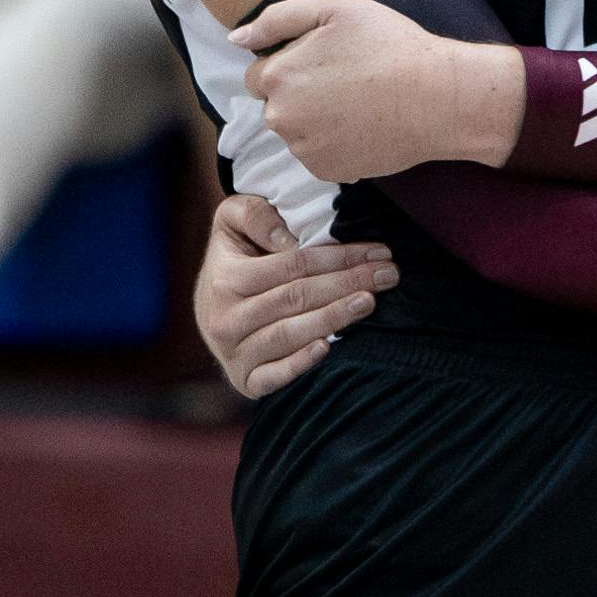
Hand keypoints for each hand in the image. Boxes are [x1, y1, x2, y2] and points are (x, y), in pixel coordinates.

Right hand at [191, 191, 394, 396]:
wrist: (207, 313)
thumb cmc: (232, 261)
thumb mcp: (230, 224)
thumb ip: (253, 215)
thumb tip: (288, 239)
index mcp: (226, 279)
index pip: (293, 266)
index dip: (339, 258)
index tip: (378, 252)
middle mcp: (226, 318)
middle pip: (297, 298)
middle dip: (347, 284)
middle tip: (389, 275)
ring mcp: (234, 353)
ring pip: (290, 334)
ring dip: (335, 318)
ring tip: (370, 302)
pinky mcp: (245, 381)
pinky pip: (273, 376)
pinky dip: (300, 364)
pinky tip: (328, 348)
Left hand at [234, 0, 524, 180]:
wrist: (437, 98)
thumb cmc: (389, 45)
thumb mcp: (335, 9)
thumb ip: (277, 19)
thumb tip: (236, 39)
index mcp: (276, 76)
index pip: (258, 75)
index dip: (289, 65)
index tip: (324, 62)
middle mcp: (280, 118)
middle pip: (275, 106)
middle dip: (299, 94)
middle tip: (345, 81)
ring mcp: (303, 150)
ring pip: (297, 131)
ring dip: (315, 120)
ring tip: (358, 104)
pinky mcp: (327, 172)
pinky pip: (317, 154)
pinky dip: (334, 143)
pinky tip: (363, 126)